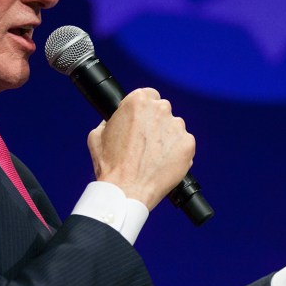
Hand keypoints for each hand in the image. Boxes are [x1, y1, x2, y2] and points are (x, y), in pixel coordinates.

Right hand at [87, 88, 194, 208]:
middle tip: (145, 142)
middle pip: (162, 110)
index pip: (148, 95)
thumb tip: (116, 121)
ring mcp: (176, 126)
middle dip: (155, 123)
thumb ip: (110, 121)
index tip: (140, 122)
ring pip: (174, 127)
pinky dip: (177, 152)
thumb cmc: (111, 165)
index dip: (143, 111)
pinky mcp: (188, 144)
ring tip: (153, 157)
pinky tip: (163, 163)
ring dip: (167, 138)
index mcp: (138, 101)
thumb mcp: (98, 135)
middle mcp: (160, 109)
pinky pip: (184, 144)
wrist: (127, 190)